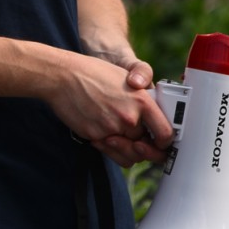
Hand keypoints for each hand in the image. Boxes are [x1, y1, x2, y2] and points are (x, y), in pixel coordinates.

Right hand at [47, 51, 172, 166]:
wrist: (62, 76)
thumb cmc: (92, 74)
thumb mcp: (125, 80)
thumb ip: (142, 101)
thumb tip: (152, 120)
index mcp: (142, 101)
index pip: (165, 133)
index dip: (165, 142)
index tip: (161, 143)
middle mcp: (129, 117)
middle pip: (146, 146)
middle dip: (143, 146)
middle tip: (139, 143)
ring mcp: (111, 128)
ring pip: (129, 154)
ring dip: (127, 151)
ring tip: (120, 139)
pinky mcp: (95, 136)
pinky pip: (109, 152)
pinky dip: (109, 147)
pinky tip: (105, 134)